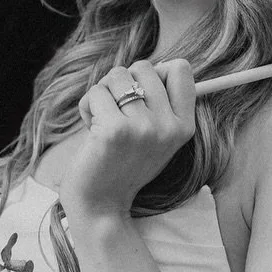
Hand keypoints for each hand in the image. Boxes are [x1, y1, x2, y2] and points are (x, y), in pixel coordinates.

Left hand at [58, 58, 196, 224]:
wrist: (101, 206)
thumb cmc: (121, 166)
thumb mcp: (155, 137)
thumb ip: (161, 104)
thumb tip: (160, 65)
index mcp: (184, 127)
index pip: (181, 70)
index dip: (156, 73)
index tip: (141, 94)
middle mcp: (169, 127)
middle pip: (144, 67)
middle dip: (123, 83)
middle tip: (116, 112)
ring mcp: (144, 128)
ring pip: (118, 76)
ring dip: (102, 93)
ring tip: (102, 120)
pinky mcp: (115, 131)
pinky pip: (96, 92)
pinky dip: (87, 106)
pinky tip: (90, 128)